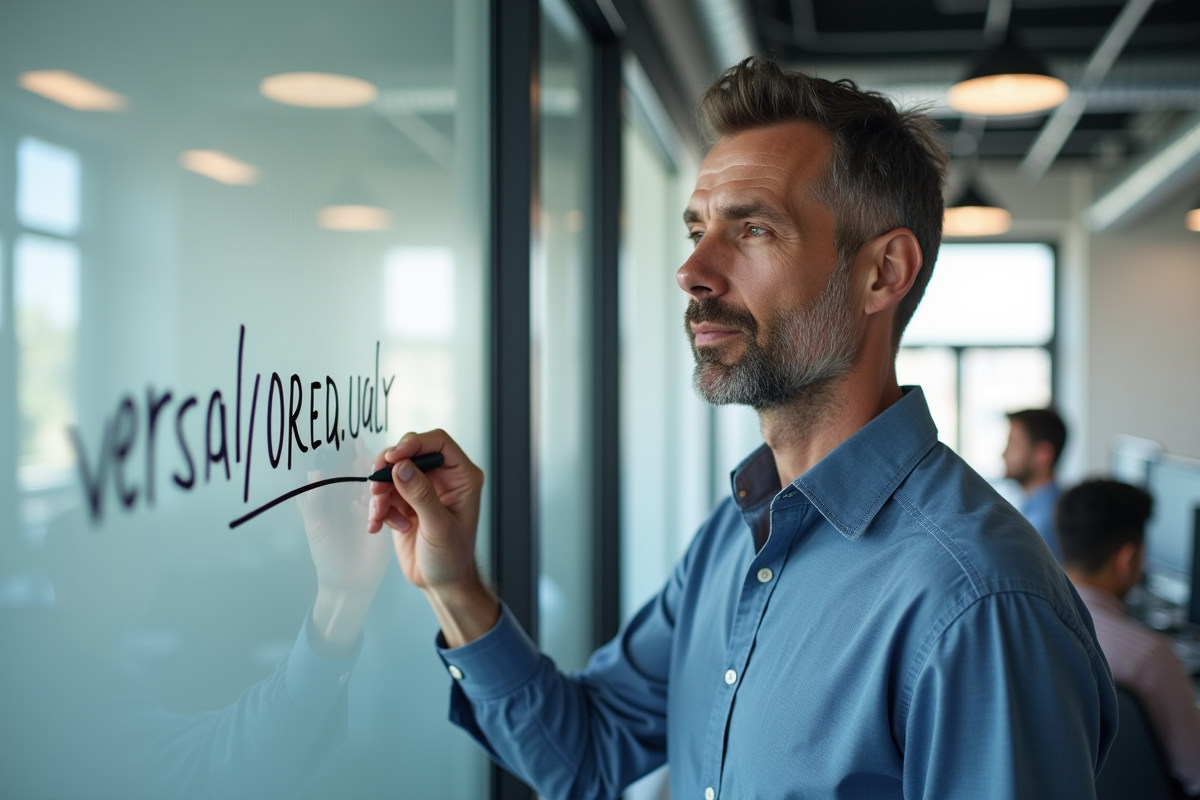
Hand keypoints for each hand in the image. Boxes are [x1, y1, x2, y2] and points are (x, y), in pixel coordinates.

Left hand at [296, 440, 389, 653]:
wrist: (349, 584)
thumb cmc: (327, 556)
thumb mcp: (316, 527)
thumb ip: (313, 502)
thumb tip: (313, 473)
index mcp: (336, 495)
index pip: (343, 468)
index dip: (348, 454)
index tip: (354, 442)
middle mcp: (355, 497)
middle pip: (366, 471)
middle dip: (371, 466)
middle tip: (373, 464)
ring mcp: (374, 506)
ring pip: (381, 485)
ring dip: (381, 486)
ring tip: (375, 495)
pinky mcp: (389, 518)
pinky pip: (393, 503)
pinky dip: (390, 505)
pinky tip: (384, 512)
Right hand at [368, 429, 497, 645]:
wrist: (441, 582)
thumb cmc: (452, 557)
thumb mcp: (439, 527)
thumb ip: (421, 496)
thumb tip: (401, 467)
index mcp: (462, 477)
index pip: (438, 442)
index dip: (414, 444)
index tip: (392, 457)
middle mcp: (443, 478)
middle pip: (410, 453)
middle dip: (389, 468)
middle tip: (376, 484)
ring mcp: (423, 489)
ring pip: (393, 472)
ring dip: (380, 491)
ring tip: (379, 513)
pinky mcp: (405, 502)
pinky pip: (385, 493)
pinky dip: (378, 507)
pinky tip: (378, 525)